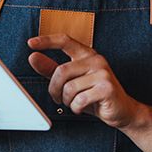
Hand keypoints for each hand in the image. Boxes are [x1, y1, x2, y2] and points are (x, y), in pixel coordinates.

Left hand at [27, 33, 142, 128]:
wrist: (121, 111)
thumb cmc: (94, 95)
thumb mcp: (71, 81)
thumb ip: (52, 69)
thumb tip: (33, 57)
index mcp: (87, 55)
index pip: (65, 41)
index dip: (47, 41)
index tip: (31, 43)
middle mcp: (96, 60)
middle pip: (61, 71)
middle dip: (54, 89)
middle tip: (57, 98)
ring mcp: (103, 73)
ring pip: (69, 88)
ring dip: (66, 101)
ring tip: (74, 103)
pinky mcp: (107, 88)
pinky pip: (79, 99)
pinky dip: (76, 108)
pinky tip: (82, 108)